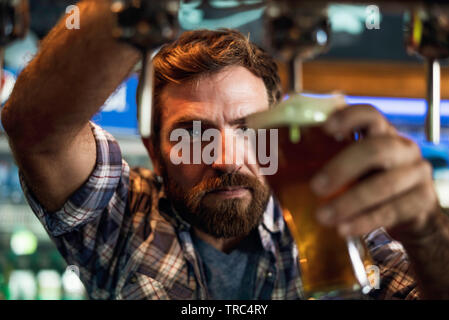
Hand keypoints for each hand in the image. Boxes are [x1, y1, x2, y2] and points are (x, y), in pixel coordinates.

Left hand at [311, 104, 440, 240]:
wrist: (410, 214)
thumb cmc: (369, 184)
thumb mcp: (352, 168)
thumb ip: (324, 160)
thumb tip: (271, 156)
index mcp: (380, 133)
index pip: (369, 115)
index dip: (349, 118)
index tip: (326, 129)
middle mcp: (401, 147)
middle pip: (375, 149)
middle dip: (342, 168)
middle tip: (315, 188)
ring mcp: (416, 172)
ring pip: (384, 184)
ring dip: (350, 202)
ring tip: (323, 217)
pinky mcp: (422, 200)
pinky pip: (393, 210)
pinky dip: (365, 220)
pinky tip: (344, 228)